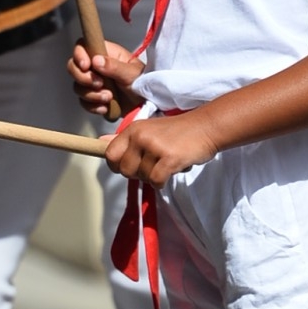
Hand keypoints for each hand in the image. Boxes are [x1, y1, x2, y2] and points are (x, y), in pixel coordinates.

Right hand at [68, 39, 144, 116]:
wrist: (150, 105)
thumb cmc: (146, 83)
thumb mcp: (132, 73)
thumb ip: (114, 67)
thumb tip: (96, 60)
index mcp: (107, 54)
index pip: (83, 46)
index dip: (79, 55)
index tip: (86, 66)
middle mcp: (98, 67)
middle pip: (74, 66)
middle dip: (83, 78)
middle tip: (99, 84)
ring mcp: (96, 83)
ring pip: (78, 86)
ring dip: (91, 94)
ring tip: (109, 98)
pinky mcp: (96, 99)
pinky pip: (84, 102)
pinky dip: (93, 106)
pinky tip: (106, 107)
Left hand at [104, 110, 219, 186]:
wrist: (207, 126)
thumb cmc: (178, 131)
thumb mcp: (149, 130)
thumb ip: (125, 139)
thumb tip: (100, 142)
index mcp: (133, 129)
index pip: (109, 155)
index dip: (117, 166)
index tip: (130, 166)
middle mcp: (140, 136)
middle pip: (124, 170)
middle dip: (138, 173)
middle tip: (154, 164)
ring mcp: (154, 147)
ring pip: (143, 177)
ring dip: (155, 176)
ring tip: (167, 162)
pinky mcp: (169, 158)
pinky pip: (156, 181)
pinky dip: (164, 181)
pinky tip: (173, 169)